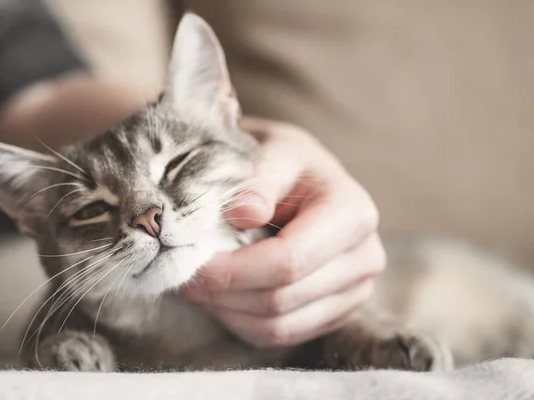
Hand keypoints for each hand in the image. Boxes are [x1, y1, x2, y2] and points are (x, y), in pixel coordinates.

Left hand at [185, 117, 385, 347]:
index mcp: (353, 214)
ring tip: (198, 285)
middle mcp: (365, 257)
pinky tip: (222, 297)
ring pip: (280, 326)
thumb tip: (244, 213)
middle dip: (224, 292)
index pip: (288, 260)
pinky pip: (282, 335)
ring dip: (228, 311)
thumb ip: (258, 180)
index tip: (191, 263)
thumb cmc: (285, 162)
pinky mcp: (337, 312)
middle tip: (182, 275)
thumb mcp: (274, 152)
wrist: (304, 179)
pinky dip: (242, 322)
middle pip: (282, 298)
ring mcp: (356, 291)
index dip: (234, 270)